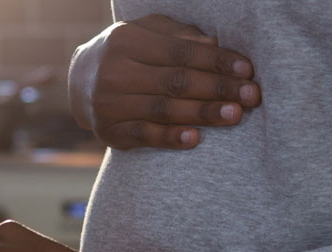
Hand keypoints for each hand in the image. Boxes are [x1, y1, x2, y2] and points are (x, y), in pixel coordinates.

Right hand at [69, 14, 260, 149]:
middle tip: (251, 95)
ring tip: (235, 115)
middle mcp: (113, 72)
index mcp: (125, 40)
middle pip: (175, 81)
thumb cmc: (128, 53)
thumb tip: (212, 44)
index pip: (179, 52)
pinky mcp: (109, 132)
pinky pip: (144, 136)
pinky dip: (170, 138)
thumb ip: (178, 36)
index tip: (246, 70)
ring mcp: (109, 104)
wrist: (80, 81)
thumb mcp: (148, 33)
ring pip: (164, 109)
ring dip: (203, 113)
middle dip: (218, 88)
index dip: (215, 61)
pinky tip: (195, 138)